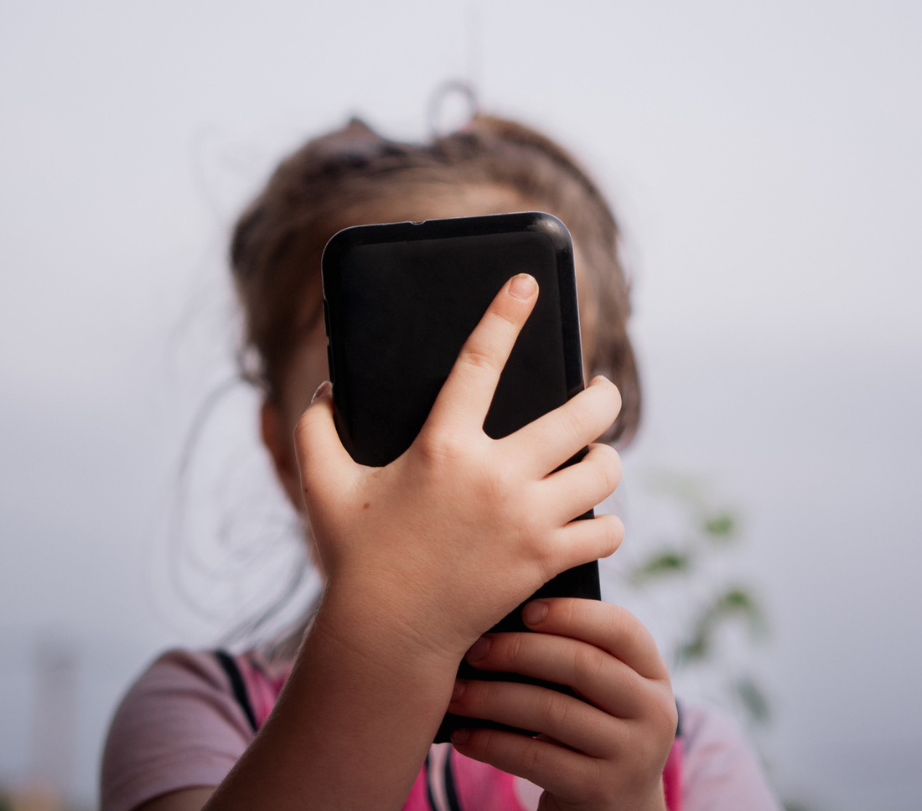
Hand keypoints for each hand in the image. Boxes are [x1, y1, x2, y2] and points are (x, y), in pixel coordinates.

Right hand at [293, 273, 626, 663]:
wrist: (388, 637)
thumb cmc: (356, 560)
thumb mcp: (323, 488)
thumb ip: (315, 431)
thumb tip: (325, 388)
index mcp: (442, 447)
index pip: (480, 362)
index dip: (505, 314)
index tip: (526, 282)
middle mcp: (493, 476)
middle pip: (579, 414)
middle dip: (601, 396)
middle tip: (600, 392)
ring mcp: (525, 520)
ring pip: (603, 470)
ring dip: (606, 460)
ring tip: (597, 457)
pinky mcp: (545, 560)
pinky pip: (604, 530)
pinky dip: (605, 523)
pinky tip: (593, 518)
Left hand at [446, 598, 676, 810]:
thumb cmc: (593, 734)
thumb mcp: (603, 696)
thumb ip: (577, 659)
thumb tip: (504, 624)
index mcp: (653, 675)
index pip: (621, 628)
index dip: (572, 613)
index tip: (524, 610)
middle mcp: (654, 712)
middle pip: (582, 665)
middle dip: (519, 652)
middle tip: (474, 650)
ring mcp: (633, 755)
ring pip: (553, 712)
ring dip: (494, 699)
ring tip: (456, 693)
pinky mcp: (600, 790)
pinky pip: (536, 758)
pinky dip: (492, 744)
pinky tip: (464, 736)